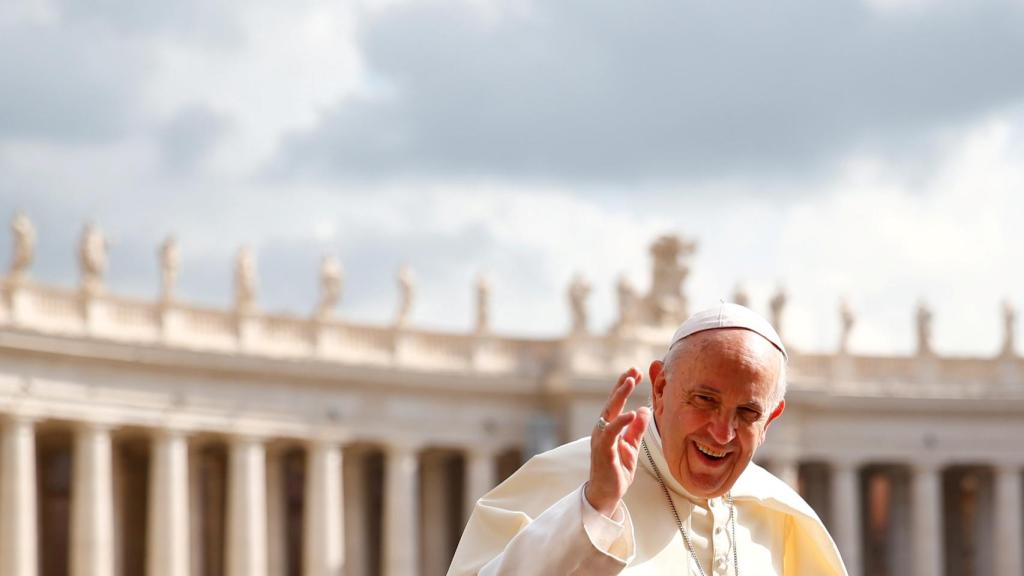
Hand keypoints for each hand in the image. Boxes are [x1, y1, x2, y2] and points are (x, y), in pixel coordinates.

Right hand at [584, 367, 651, 516]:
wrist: (607, 494)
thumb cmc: (617, 470)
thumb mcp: (631, 446)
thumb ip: (637, 429)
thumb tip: (644, 410)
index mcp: (609, 428)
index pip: (617, 403)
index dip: (625, 386)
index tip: (637, 372)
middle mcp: (602, 429)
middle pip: (612, 402)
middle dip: (622, 384)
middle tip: (633, 369)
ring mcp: (601, 439)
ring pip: (609, 412)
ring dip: (619, 395)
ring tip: (630, 381)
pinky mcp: (603, 450)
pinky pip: (611, 432)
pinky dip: (620, 421)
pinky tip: (630, 412)